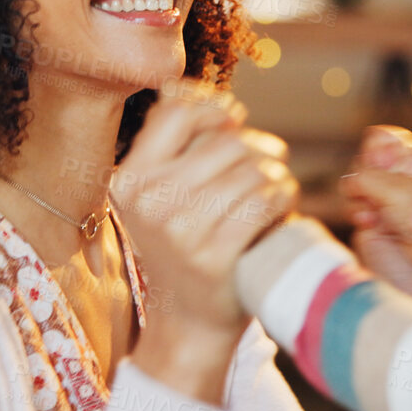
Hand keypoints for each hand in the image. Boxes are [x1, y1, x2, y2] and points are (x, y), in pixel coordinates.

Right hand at [113, 78, 299, 400]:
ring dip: (275, 174)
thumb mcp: (161, 194)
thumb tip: (190, 88)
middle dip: (258, 147)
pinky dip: (283, 198)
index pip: (176, 112)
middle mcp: (147, 201)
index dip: (214, 108)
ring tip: (274, 187)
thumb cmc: (184, 246)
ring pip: (251, 170)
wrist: (188, 321)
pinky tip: (281, 205)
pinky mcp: (214, 254)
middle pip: (225, 142)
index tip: (234, 120)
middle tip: (269, 162)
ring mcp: (179, 230)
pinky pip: (265, 202)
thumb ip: (176, 142)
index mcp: (128, 179)